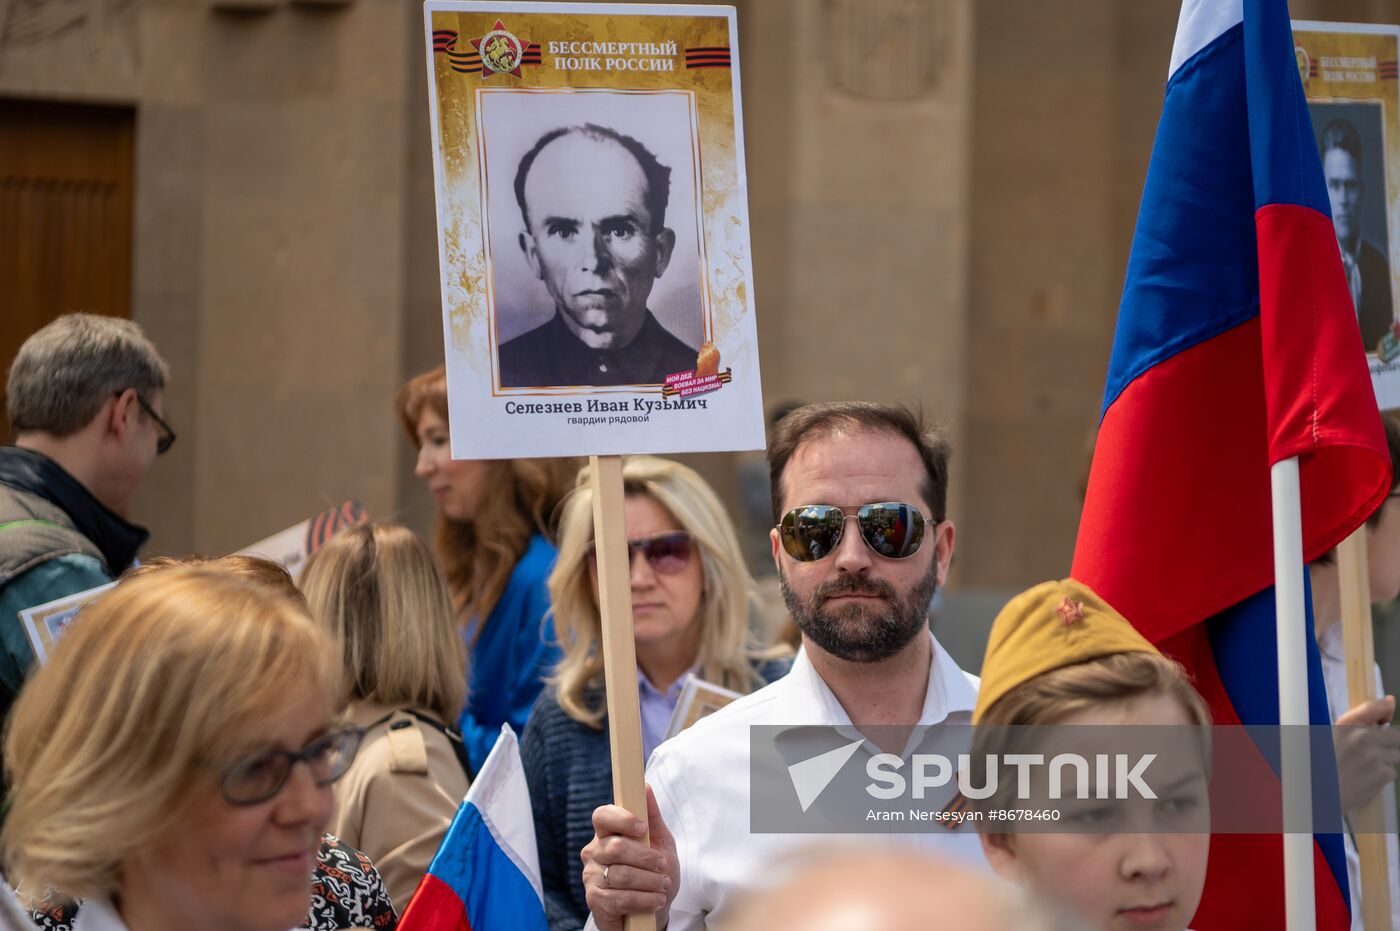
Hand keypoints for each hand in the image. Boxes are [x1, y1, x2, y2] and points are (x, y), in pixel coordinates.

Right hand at [582, 785, 679, 930]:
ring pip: (621, 874)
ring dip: (649, 881)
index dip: (621, 819)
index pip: (602, 816)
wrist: (653, 908)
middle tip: (663, 866)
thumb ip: (652, 816)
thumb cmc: (655, 871)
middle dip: (646, 858)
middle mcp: (594, 851)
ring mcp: (591, 875)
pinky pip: (620, 898)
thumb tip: (645, 787)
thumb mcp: (660, 842)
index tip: (642, 828)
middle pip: (616, 847)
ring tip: (664, 886)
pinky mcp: (594, 900)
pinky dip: (644, 900)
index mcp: (607, 832)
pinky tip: (656, 900)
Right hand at [1334, 695, 1399, 814]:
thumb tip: (1391, 701)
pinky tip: (1364, 781)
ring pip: (1395, 756)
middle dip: (1389, 745)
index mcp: (1345, 726)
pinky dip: (1381, 778)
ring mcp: (1374, 756)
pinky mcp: (1382, 773)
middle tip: (1373, 755)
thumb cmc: (1322, 766)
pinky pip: (1391, 773)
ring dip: (1384, 763)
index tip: (1386, 713)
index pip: (1373, 708)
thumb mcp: (1334, 736)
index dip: (1384, 710)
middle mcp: (1361, 737)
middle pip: (1395, 736)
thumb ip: (1362, 718)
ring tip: (1364, 770)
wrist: (1318, 795)